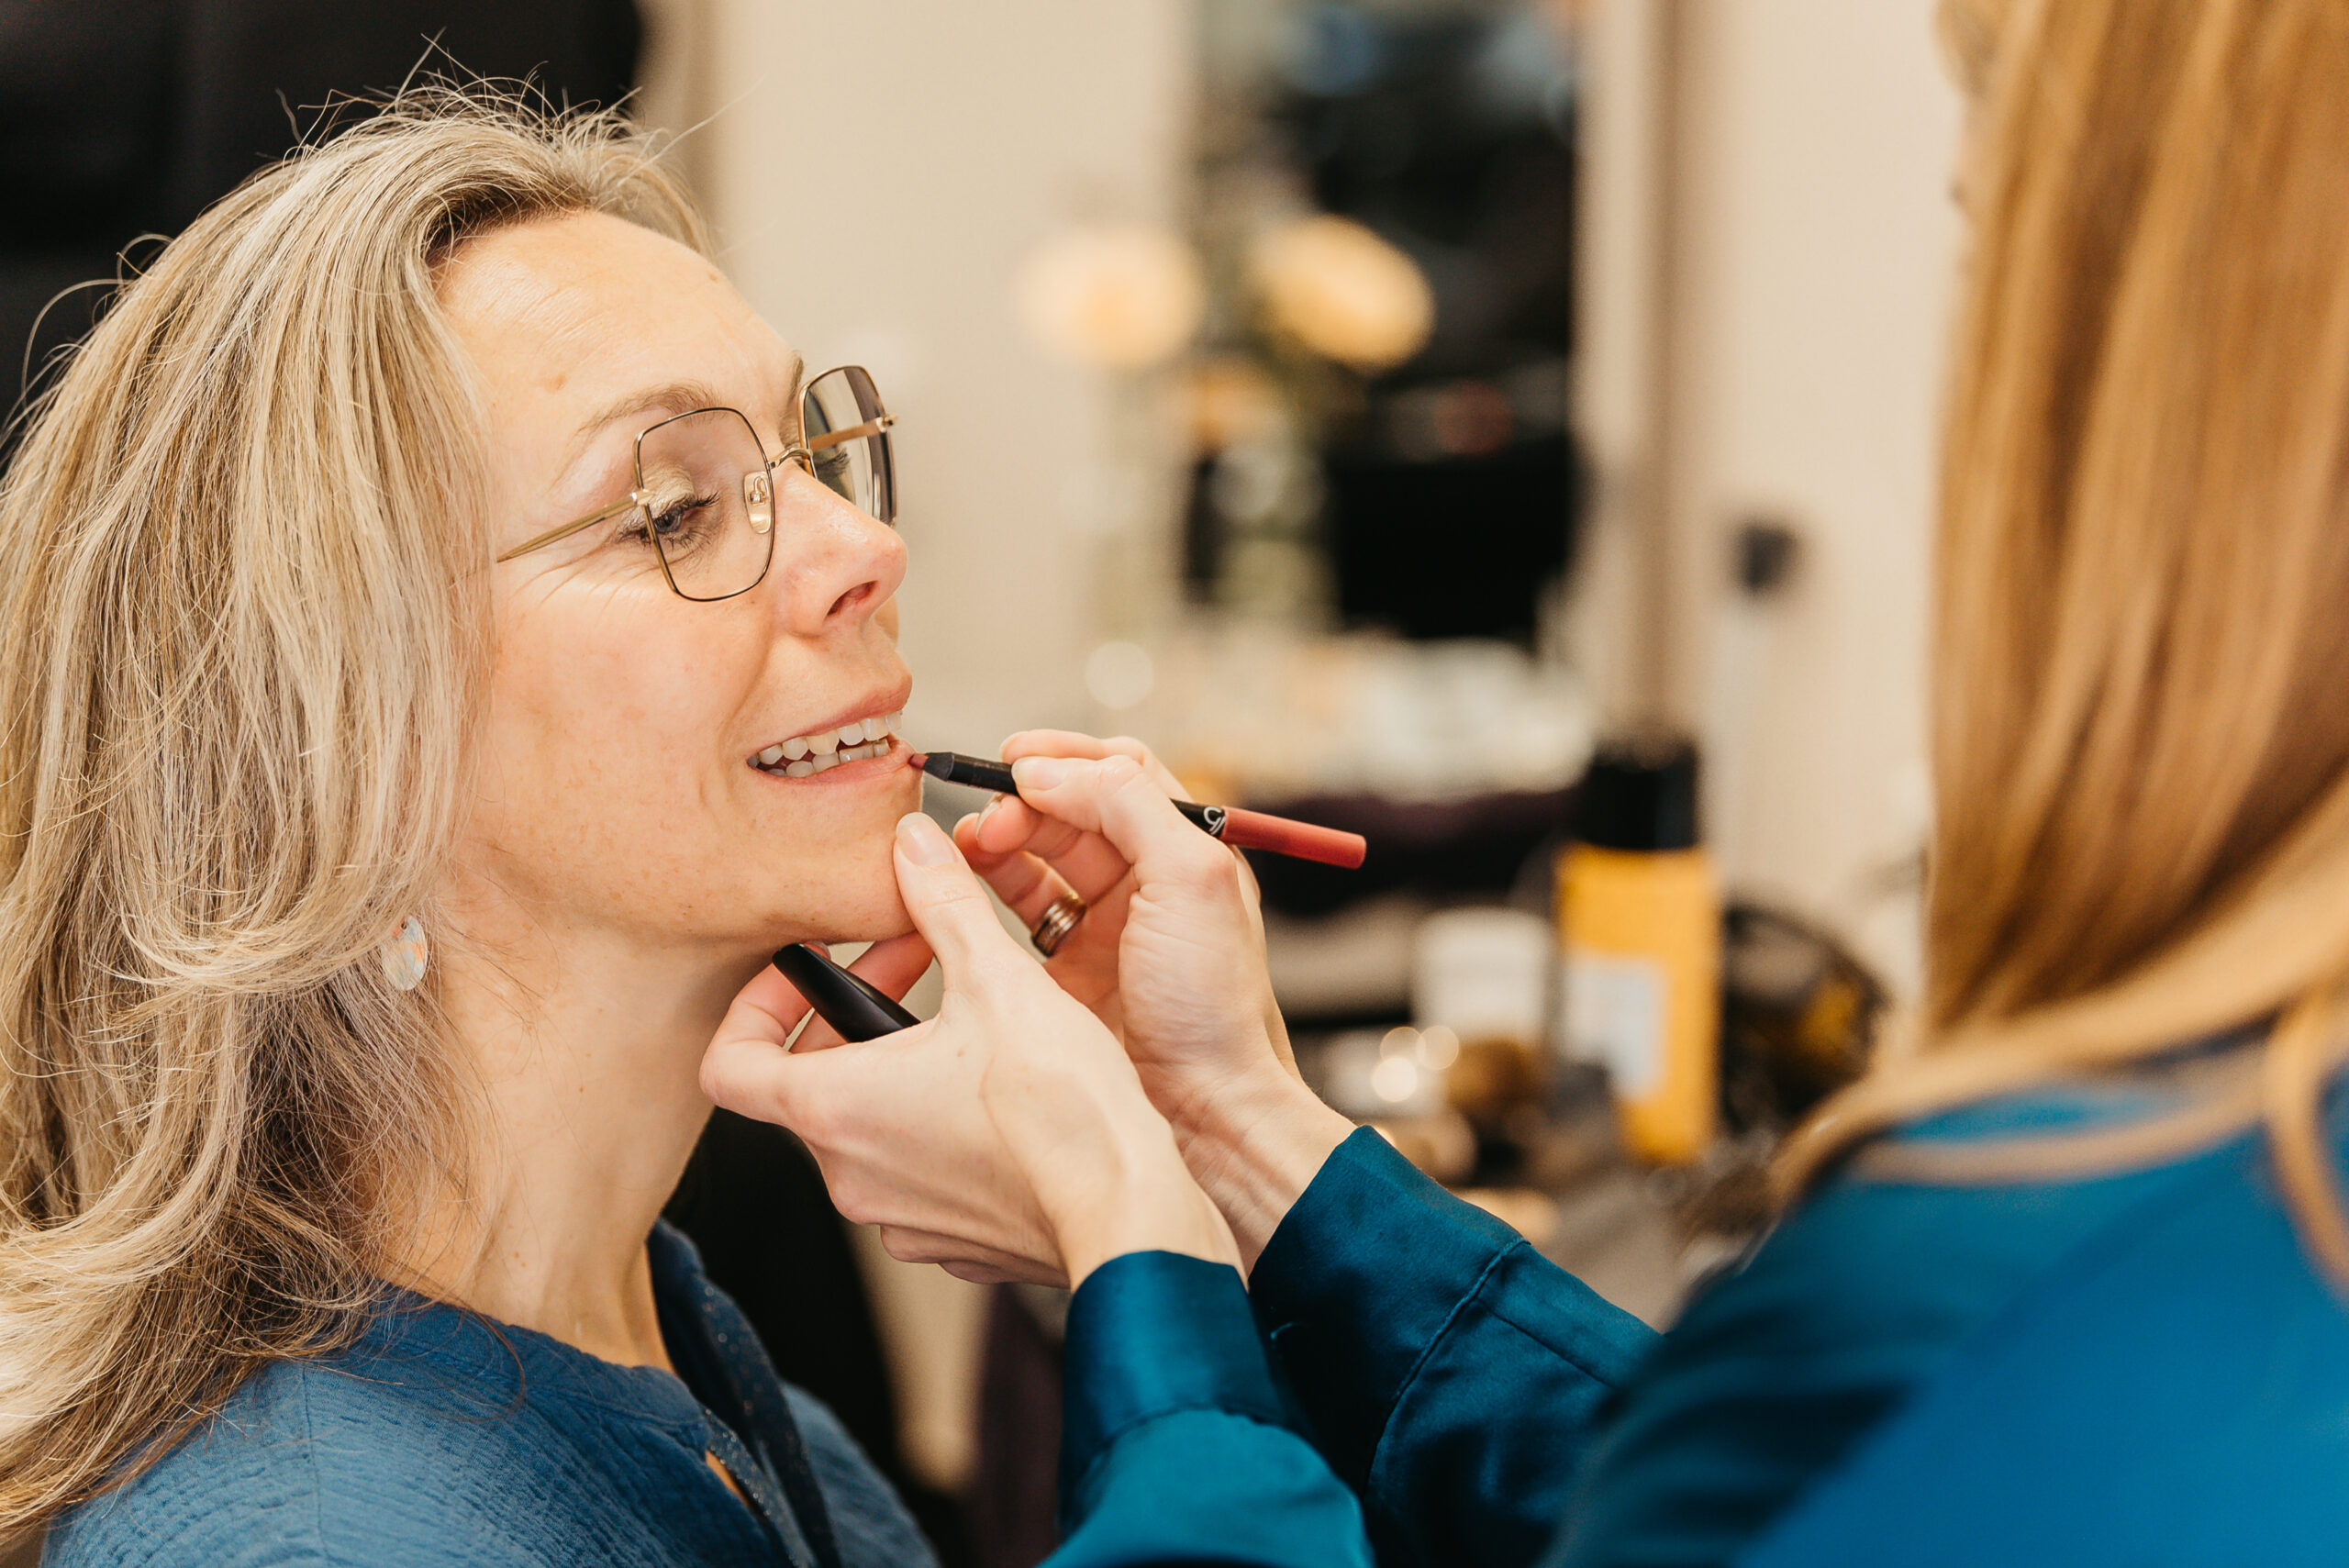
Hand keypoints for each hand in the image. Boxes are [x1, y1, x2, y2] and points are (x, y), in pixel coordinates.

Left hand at [701, 811, 1236, 1287]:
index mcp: (835, 1110)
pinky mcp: (957, 1242)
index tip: (808, 969)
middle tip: (914, 962)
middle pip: (808, 1087)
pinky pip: (924, 1174)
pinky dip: (942, 1125)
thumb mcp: (996, 979)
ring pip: (870, 1130)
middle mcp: (852, 1176)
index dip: (758, 1005)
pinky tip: (1005, 1089)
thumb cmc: (1061, 1108)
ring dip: (900, 1068)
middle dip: (856, 1014)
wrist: (1133, 1213)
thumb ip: (943, 903)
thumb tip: (912, 844)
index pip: (730, 1065)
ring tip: (970, 1020)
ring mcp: (903, 1218)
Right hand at [958, 734, 1352, 1262]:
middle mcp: (1145, 883)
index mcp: (1186, 851)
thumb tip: (1051, 769)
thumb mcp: (1190, 880)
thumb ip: (1125, 806)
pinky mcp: (1065, 976)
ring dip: (997, 841)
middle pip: (1069, 810)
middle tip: (988, 820)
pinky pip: (1014, 915)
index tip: (1014, 758)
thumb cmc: (1214, 1008)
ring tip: (966, 847)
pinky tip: (958, 886)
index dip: (1067, 756)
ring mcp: (1103, 930)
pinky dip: (983, 891)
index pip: (1121, 772)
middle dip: (1021, 802)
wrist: (1206, 1113)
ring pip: (1037, 857)